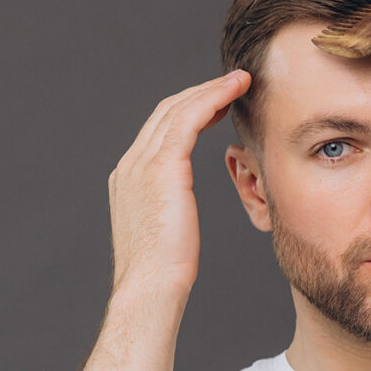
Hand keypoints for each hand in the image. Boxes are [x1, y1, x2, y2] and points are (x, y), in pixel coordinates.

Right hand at [107, 70, 250, 297]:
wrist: (150, 288)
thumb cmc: (163, 276)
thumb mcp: (164, 235)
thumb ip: (167, 214)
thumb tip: (176, 219)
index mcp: (129, 180)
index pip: (158, 132)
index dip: (189, 112)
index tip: (217, 105)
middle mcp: (130, 166)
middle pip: (165, 113)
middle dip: (200, 94)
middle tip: (232, 84)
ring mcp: (141, 164)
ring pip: (177, 109)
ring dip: (211, 90)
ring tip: (240, 81)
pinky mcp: (161, 168)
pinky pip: (188, 119)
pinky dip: (212, 98)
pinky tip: (234, 91)